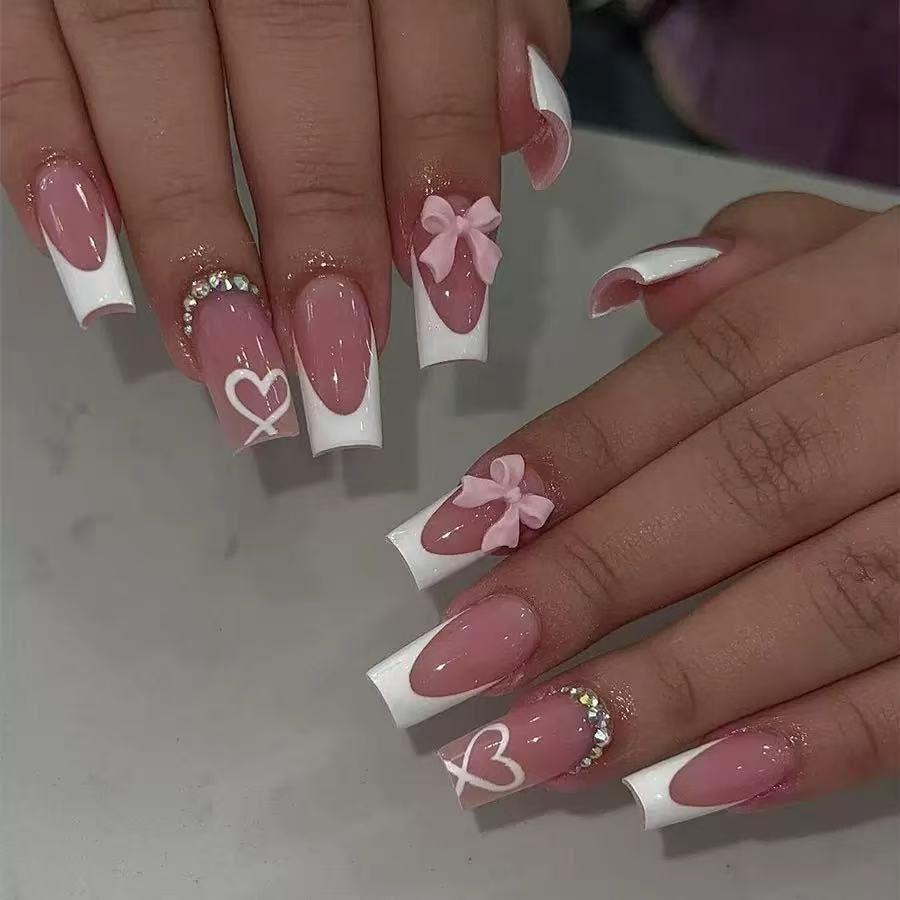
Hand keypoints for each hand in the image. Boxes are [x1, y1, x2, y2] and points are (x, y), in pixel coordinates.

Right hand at [1, 0, 569, 452]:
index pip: (422, 26)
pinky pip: (14, 46)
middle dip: (318, 227)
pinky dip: (43, 150)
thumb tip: (533, 128)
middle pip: (293, 55)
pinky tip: (89, 263)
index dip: (436, 167)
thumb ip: (492, 6)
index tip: (448, 304)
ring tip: (225, 365)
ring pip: (147, 58)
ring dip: (188, 231)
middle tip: (336, 369)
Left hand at [369, 192, 898, 826]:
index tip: (445, 543)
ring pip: (832, 596)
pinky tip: (690, 789)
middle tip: (455, 667)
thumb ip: (775, 266)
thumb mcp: (890, 258)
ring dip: (672, 685)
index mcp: (889, 286)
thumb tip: (640, 302)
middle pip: (744, 484)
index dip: (568, 459)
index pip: (700, 378)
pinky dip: (819, 742)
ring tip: (535, 748)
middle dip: (591, 582)